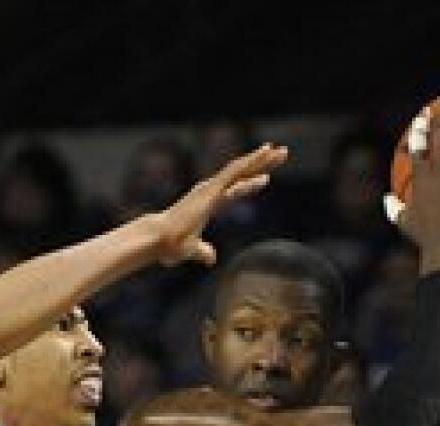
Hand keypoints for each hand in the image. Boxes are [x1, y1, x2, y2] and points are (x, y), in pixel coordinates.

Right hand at [149, 144, 287, 266]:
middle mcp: (210, 191)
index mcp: (208, 202)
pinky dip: (249, 174)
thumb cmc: (169, 246)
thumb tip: (211, 259)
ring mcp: (210, 191)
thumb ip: (203, 252)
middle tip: (282, 152)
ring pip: (239, 170)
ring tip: (279, 152)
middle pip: (241, 173)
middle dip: (262, 162)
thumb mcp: (192, 250)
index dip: (251, 179)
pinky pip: (232, 180)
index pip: (235, 187)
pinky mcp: (209, 194)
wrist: (156, 242)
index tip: (267, 174)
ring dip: (260, 161)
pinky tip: (266, 171)